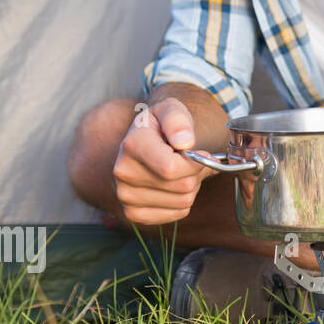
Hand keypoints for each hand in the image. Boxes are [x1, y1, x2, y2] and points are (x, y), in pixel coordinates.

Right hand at [111, 98, 213, 223]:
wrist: (145, 140)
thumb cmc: (162, 125)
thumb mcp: (171, 109)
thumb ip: (178, 120)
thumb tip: (184, 142)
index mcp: (131, 145)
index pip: (172, 168)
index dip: (196, 162)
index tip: (200, 152)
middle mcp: (123, 173)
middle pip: (181, 186)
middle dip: (197, 173)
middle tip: (194, 161)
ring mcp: (126, 195)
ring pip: (183, 201)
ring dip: (193, 186)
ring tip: (183, 171)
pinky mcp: (134, 213)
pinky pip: (177, 214)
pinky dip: (185, 201)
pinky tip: (176, 186)